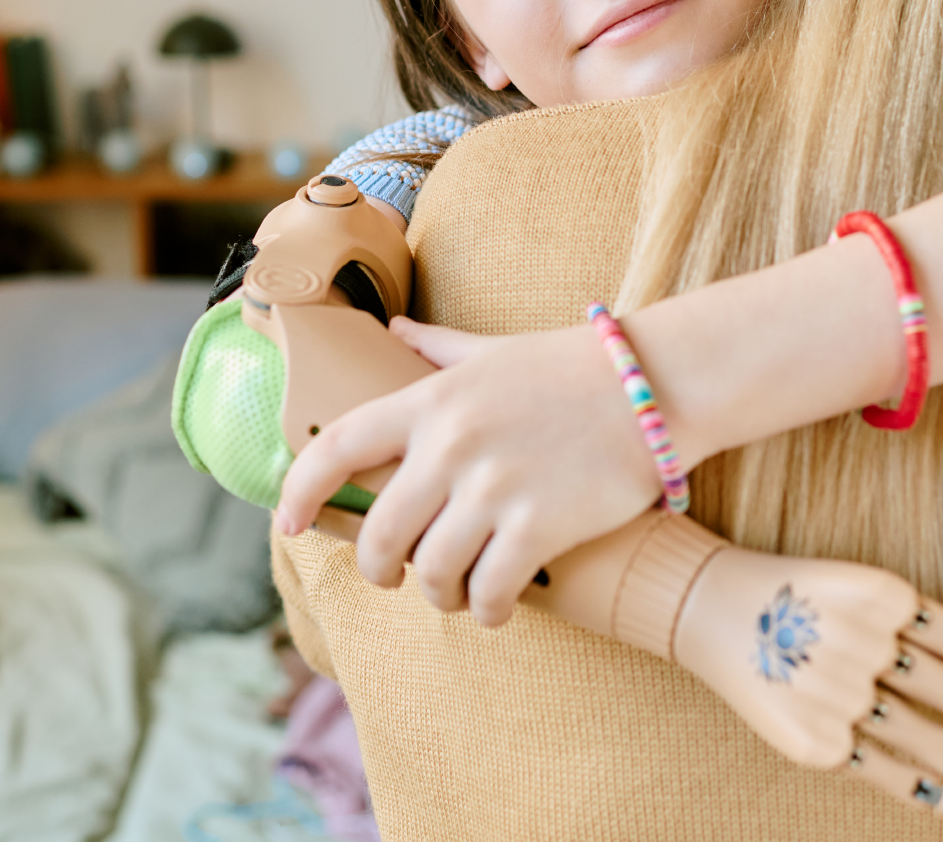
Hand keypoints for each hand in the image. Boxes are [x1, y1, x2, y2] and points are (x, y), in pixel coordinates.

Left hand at [273, 317, 667, 624]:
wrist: (655, 384)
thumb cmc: (574, 368)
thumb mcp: (493, 351)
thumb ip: (437, 350)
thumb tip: (391, 331)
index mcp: (431, 401)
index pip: (340, 448)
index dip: (301, 491)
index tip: (288, 525)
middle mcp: (450, 445)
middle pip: (380, 534)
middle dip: (380, 570)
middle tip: (398, 578)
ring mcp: (493, 487)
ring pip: (432, 573)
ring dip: (439, 595)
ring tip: (458, 593)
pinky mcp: (537, 526)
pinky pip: (488, 592)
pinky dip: (486, 611)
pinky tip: (496, 607)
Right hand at [667, 549, 942, 832]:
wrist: (715, 612)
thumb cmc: (809, 598)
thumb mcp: (868, 589)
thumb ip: (923, 627)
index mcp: (890, 601)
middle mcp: (867, 648)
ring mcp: (840, 698)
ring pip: (935, 746)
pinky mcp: (819, 743)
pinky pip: (892, 778)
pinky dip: (941, 800)